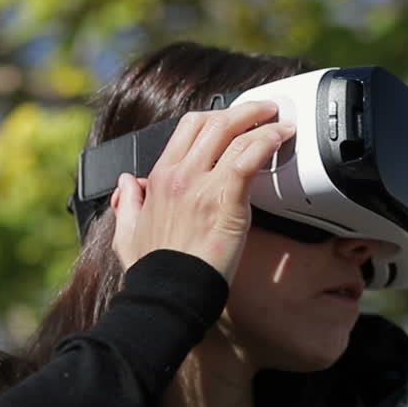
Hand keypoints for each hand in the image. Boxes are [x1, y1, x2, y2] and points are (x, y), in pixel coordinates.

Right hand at [108, 101, 294, 282]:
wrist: (167, 297)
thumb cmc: (153, 273)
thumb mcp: (126, 235)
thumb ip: (128, 204)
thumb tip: (127, 182)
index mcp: (159, 178)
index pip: (188, 128)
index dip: (216, 117)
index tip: (234, 120)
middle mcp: (179, 174)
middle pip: (213, 122)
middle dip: (243, 110)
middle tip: (265, 109)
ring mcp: (201, 186)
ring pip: (232, 133)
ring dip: (261, 120)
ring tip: (280, 120)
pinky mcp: (225, 201)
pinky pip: (248, 158)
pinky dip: (267, 141)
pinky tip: (281, 137)